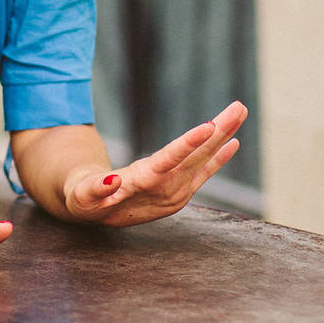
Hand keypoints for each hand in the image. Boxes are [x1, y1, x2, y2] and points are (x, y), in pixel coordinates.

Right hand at [61, 101, 246, 227]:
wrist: (95, 214)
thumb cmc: (86, 199)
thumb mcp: (84, 197)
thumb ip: (96, 190)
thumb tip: (112, 181)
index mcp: (142, 186)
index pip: (170, 161)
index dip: (189, 144)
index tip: (210, 126)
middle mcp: (165, 190)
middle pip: (195, 157)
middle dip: (218, 132)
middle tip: (238, 108)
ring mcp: (176, 192)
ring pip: (203, 160)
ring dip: (223, 137)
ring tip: (239, 113)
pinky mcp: (179, 191)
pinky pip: (203, 172)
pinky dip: (218, 157)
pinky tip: (233, 143)